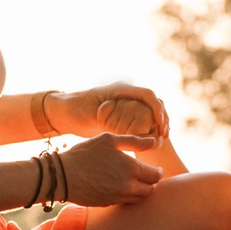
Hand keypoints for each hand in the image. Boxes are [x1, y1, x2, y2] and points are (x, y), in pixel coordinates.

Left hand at [53, 83, 168, 142]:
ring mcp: (127, 103)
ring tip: (163, 137)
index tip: (160, 123)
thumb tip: (121, 123)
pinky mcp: (124, 114)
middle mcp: (126, 94)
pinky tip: (154, 140)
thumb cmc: (75, 110)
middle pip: (153, 102)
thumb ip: (105, 116)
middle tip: (165, 134)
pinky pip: (144, 118)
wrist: (65, 112)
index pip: (146, 94)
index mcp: (121, 89)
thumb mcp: (90, 113)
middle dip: (162, 116)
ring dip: (160, 122)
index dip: (157, 108)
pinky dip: (151, 126)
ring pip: (151, 110)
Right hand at [55, 132, 164, 206]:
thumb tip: (153, 140)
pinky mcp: (108, 204)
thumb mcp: (109, 140)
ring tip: (137, 182)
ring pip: (139, 198)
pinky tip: (123, 187)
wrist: (62, 176)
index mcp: (131, 169)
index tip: (156, 169)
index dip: (158, 172)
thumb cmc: (85, 153)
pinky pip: (126, 202)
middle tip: (149, 176)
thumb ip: (134, 141)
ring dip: (142, 191)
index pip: (155, 175)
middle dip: (152, 183)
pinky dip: (129, 196)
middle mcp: (127, 187)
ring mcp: (118, 198)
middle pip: (150, 190)